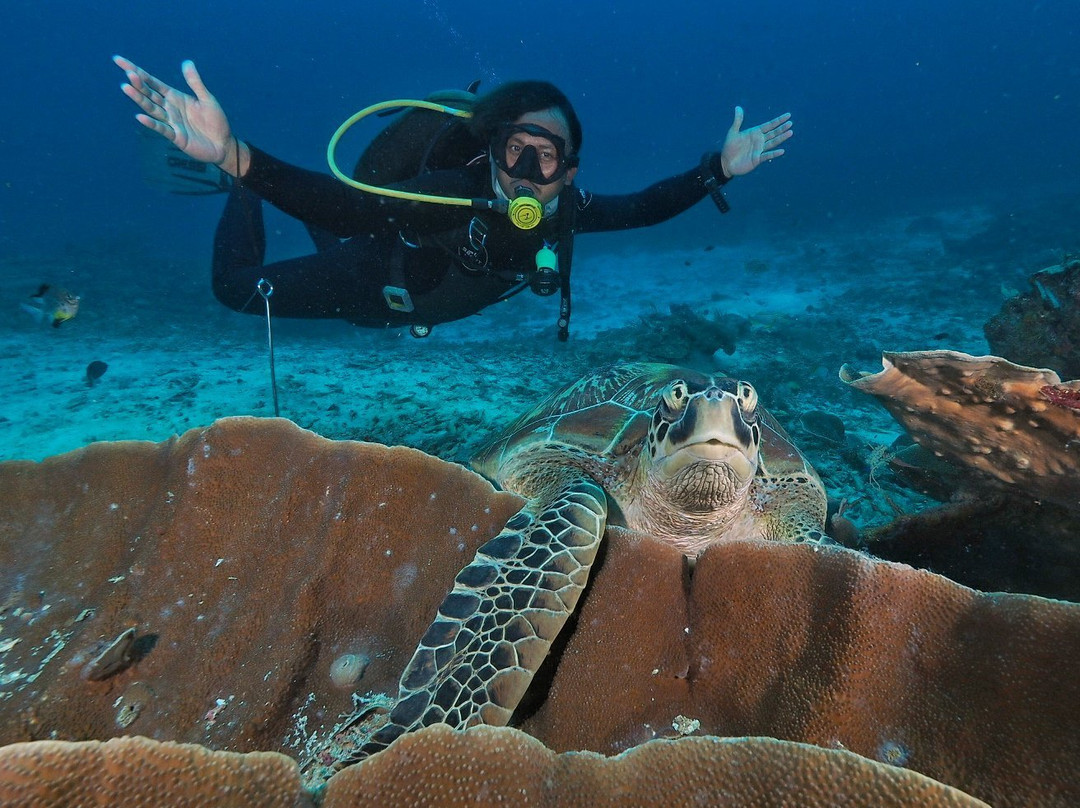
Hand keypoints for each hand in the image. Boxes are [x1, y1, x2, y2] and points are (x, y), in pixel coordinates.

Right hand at [113, 55, 247, 175]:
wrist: (224, 144)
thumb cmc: (216, 121)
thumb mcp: (207, 98)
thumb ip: (195, 82)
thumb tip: (187, 62)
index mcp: (174, 96)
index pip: (152, 82)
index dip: (137, 71)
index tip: (120, 61)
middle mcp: (169, 108)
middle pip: (149, 93)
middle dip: (138, 83)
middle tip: (127, 73)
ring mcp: (171, 122)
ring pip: (152, 109)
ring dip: (139, 99)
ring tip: (126, 88)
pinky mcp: (176, 136)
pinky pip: (162, 129)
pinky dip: (151, 123)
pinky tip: (140, 117)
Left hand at [719, 107, 792, 177]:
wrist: (726, 162)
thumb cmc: (729, 147)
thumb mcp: (733, 132)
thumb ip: (737, 121)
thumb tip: (738, 107)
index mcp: (755, 132)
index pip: (769, 125)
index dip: (778, 120)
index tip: (788, 115)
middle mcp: (759, 140)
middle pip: (773, 133)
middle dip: (782, 128)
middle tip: (790, 123)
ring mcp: (759, 150)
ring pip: (773, 143)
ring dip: (781, 138)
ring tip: (790, 132)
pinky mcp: (757, 159)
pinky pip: (767, 155)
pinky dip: (774, 154)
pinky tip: (781, 151)